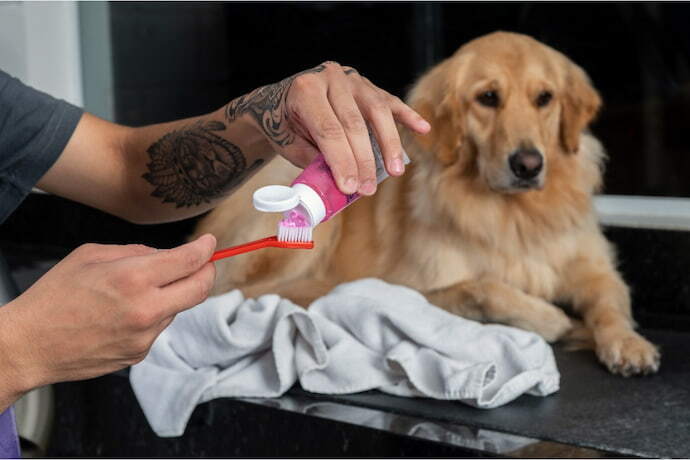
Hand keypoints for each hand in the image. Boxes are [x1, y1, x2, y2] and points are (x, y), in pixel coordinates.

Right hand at [0, 234, 216, 402]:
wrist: (29, 345)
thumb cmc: (54, 296)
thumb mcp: (91, 256)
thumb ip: (136, 252)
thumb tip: (166, 255)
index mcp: (133, 278)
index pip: (189, 261)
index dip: (205, 248)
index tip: (210, 243)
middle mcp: (146, 309)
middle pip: (200, 288)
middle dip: (207, 271)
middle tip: (204, 262)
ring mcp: (145, 336)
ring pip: (177, 308)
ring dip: (172, 294)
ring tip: (137, 291)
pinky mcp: (140, 353)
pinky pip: (158, 327)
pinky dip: (153, 314)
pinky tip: (124, 313)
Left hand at [225, 61, 430, 195]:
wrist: (280, 100)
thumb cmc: (285, 125)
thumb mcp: (290, 144)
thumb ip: (315, 161)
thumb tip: (341, 185)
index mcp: (305, 91)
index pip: (329, 130)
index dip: (342, 161)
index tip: (350, 187)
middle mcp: (329, 78)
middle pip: (354, 123)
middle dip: (363, 160)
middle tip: (368, 188)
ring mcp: (351, 78)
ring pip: (377, 110)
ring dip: (389, 143)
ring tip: (395, 170)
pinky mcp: (367, 84)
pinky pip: (389, 101)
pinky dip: (407, 116)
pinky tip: (423, 129)